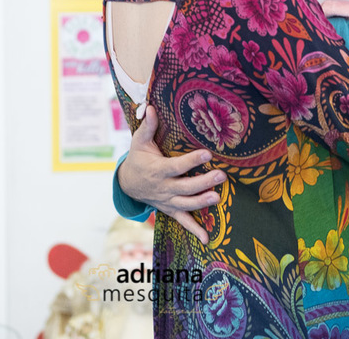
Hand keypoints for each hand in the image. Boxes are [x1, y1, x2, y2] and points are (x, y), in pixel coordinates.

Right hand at [117, 105, 225, 243]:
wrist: (128, 184)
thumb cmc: (138, 159)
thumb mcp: (139, 142)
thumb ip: (147, 126)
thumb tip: (150, 107)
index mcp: (158, 170)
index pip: (176, 166)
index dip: (191, 161)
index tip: (207, 153)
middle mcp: (163, 188)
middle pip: (185, 187)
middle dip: (203, 182)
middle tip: (221, 175)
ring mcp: (167, 201)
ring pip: (186, 204)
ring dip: (202, 202)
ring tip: (218, 197)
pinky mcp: (171, 210)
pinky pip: (183, 222)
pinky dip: (195, 231)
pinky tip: (208, 240)